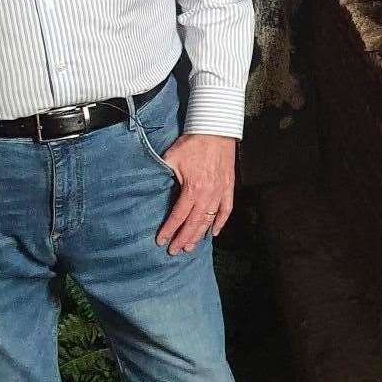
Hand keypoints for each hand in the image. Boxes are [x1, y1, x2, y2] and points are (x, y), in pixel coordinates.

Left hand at [155, 134, 235, 253]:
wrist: (216, 130)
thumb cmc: (193, 143)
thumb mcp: (172, 157)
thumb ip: (163, 174)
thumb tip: (152, 186)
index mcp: (193, 188)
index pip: (178, 216)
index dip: (169, 230)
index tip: (161, 241)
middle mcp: (208, 194)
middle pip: (194, 223)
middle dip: (183, 239)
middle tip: (174, 251)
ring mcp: (220, 192)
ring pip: (210, 220)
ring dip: (199, 235)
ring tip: (190, 246)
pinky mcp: (229, 187)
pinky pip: (226, 210)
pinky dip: (220, 223)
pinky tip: (214, 233)